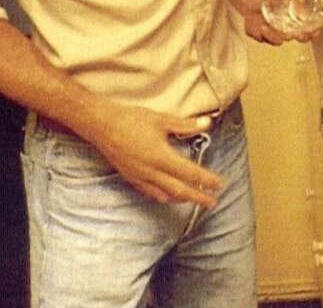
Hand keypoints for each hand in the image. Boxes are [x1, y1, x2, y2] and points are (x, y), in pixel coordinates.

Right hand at [90, 105, 224, 206]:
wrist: (102, 125)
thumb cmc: (132, 119)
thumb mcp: (161, 119)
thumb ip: (186, 125)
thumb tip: (208, 122)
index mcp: (162, 157)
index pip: (190, 173)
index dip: (206, 180)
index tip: (220, 184)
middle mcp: (152, 172)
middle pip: (181, 191)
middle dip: (199, 198)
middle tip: (213, 202)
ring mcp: (141, 178)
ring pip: (166, 196)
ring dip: (183, 199)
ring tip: (194, 200)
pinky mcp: (132, 179)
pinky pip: (152, 194)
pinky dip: (165, 197)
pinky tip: (169, 196)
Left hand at [229, 0, 322, 44]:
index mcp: (295, 14)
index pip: (311, 26)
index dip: (315, 30)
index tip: (313, 29)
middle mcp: (288, 24)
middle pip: (301, 38)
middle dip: (301, 38)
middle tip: (297, 34)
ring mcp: (276, 31)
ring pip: (281, 40)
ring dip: (275, 36)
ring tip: (266, 26)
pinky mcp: (262, 34)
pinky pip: (266, 40)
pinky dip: (263, 35)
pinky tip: (260, 26)